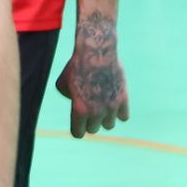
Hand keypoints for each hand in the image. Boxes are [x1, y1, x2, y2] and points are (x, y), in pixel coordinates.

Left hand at [54, 11, 128, 136]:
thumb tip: (77, 104)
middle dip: (90, 120)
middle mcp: (96, 112)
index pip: (78, 134)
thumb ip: (69, 99)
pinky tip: (113, 101)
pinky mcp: (123, 100)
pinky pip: (124, 117)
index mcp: (79, 110)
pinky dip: (119, 112)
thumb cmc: (75, 67)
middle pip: (93, 129)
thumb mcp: (63, 84)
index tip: (78, 122)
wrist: (95, 53)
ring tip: (100, 104)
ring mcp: (111, 107)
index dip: (77, 128)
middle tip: (88, 107)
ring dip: (104, 117)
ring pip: (109, 125)